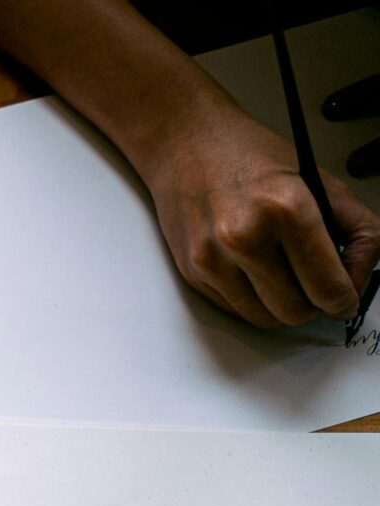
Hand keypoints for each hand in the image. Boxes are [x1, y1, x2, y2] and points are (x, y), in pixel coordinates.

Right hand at [134, 104, 379, 329]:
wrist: (186, 145)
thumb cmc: (251, 157)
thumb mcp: (319, 181)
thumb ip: (355, 228)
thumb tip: (359, 277)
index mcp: (287, 209)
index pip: (327, 286)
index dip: (344, 300)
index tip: (346, 299)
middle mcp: (246, 237)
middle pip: (296, 312)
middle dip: (313, 305)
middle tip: (316, 286)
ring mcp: (213, 259)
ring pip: (264, 319)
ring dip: (282, 307)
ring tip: (287, 279)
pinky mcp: (193, 272)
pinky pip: (235, 310)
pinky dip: (253, 300)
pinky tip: (256, 272)